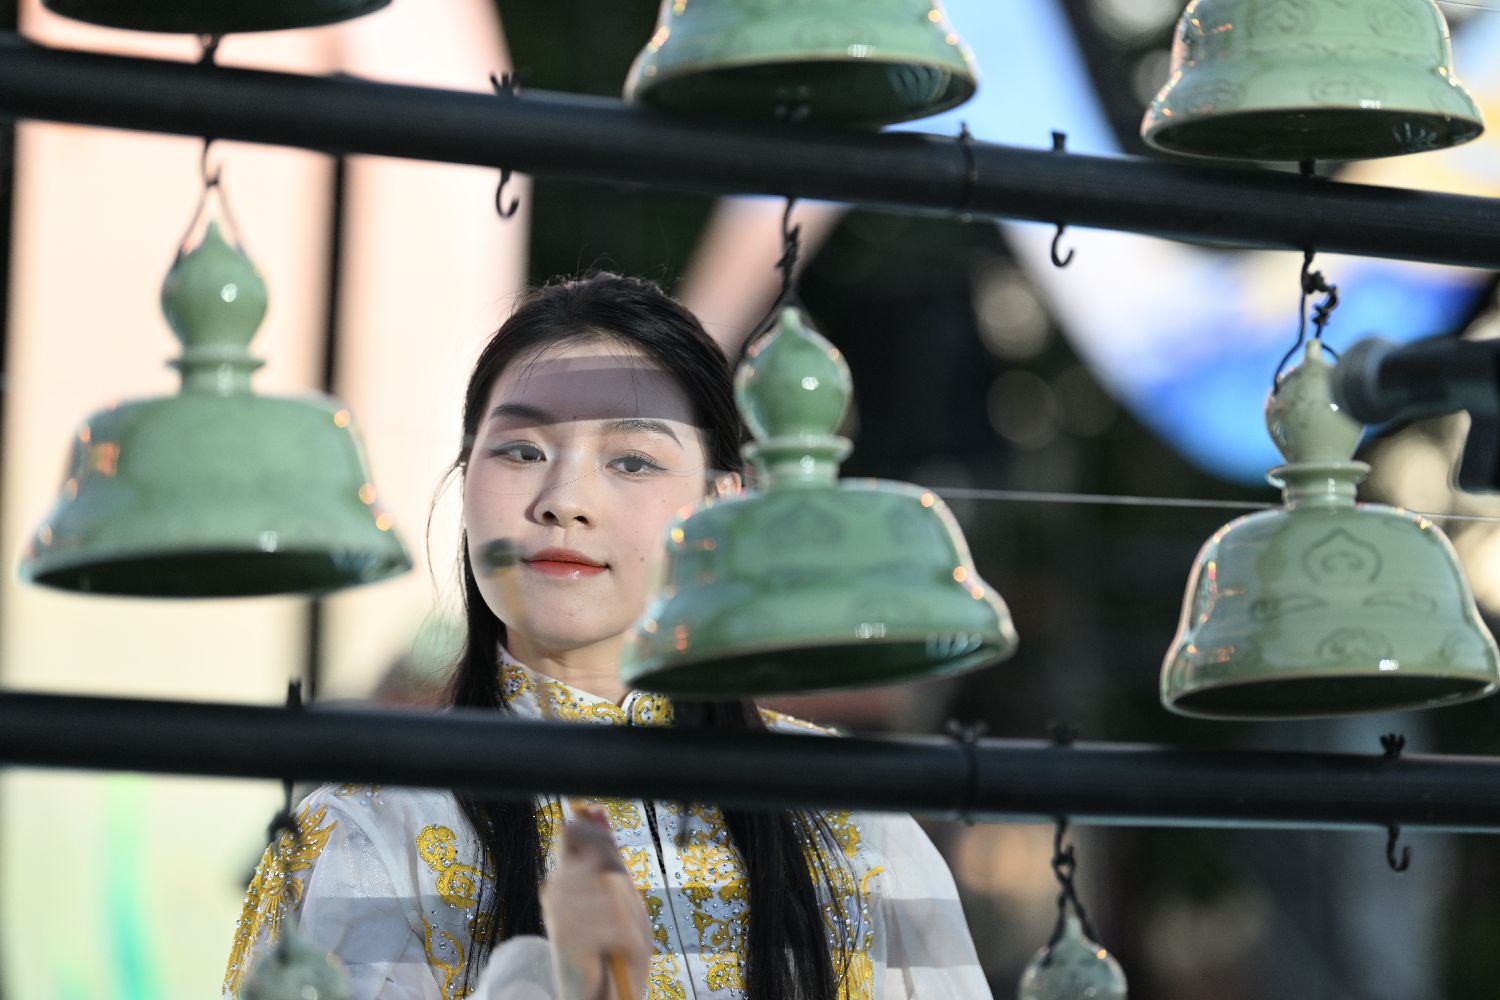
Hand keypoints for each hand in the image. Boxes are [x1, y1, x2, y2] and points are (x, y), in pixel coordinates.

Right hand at [540, 808, 651, 999]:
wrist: (601, 997)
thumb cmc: (614, 948)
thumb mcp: (619, 898)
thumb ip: (608, 855)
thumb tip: (595, 808)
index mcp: (566, 875)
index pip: (575, 831)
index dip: (594, 830)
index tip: (609, 851)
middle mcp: (555, 889)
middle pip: (604, 861)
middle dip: (624, 890)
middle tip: (621, 921)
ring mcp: (558, 912)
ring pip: (613, 891)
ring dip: (628, 918)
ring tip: (616, 939)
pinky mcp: (565, 936)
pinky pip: (614, 922)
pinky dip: (625, 937)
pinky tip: (613, 950)